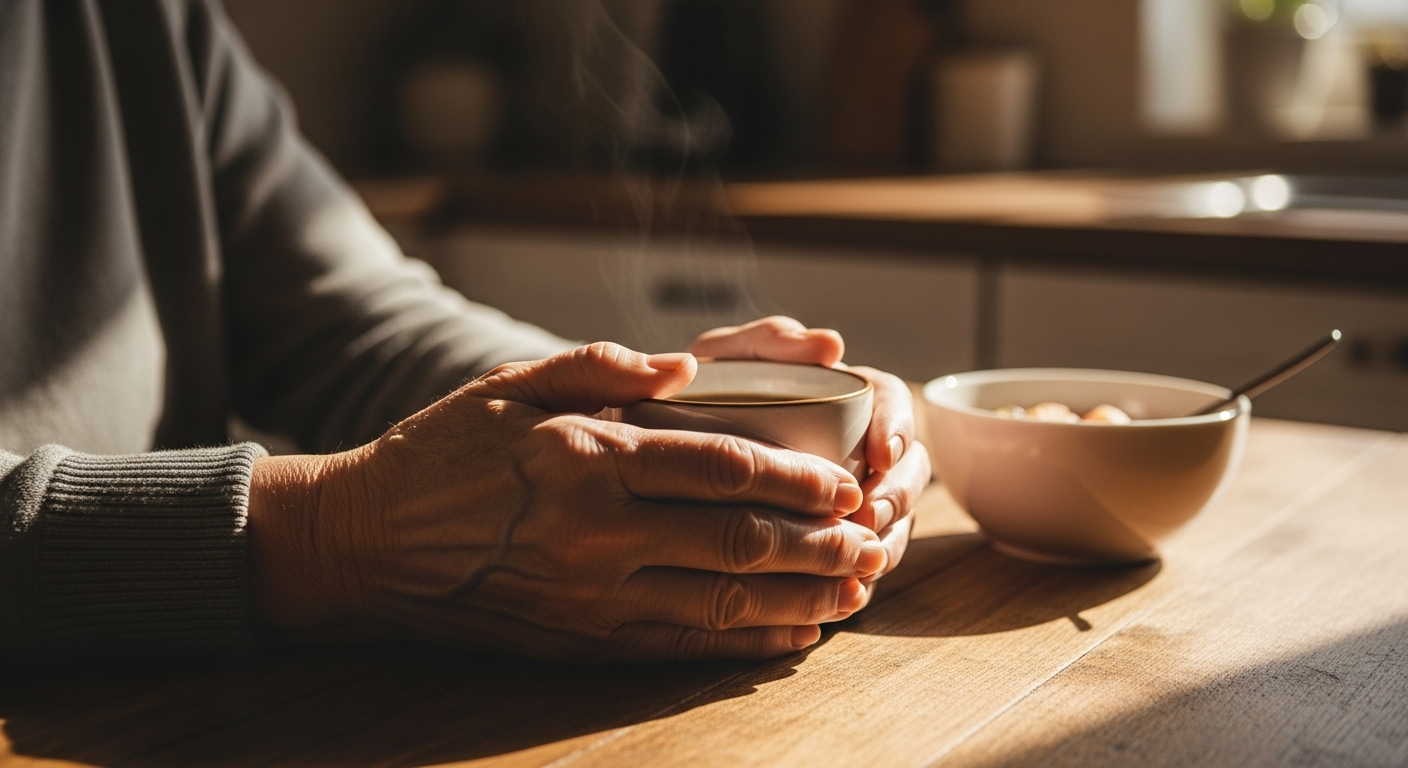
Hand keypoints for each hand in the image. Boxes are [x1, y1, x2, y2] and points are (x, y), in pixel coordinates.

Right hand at [247, 343, 887, 661]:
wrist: (365, 543)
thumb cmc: (442, 452)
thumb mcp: (513, 385)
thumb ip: (604, 368)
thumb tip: (686, 366)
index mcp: (589, 455)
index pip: (720, 468)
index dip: (796, 478)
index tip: (846, 481)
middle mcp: (597, 530)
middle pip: (737, 541)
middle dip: (818, 543)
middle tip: (872, 541)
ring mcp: (590, 594)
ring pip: (721, 602)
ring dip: (799, 599)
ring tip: (853, 591)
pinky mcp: (579, 639)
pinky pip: (680, 647)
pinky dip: (744, 645)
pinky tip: (790, 637)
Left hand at [691, 317, 931, 598]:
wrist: (640, 463)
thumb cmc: (688, 400)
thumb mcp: (723, 360)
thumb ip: (769, 341)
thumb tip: (832, 346)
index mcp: (837, 396)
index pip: (889, 400)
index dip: (898, 425)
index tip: (882, 452)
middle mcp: (850, 448)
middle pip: (907, 467)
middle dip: (899, 493)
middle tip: (870, 514)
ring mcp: (843, 501)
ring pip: (894, 521)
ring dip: (888, 541)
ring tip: (863, 558)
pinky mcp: (825, 550)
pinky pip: (861, 568)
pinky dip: (860, 581)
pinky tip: (846, 594)